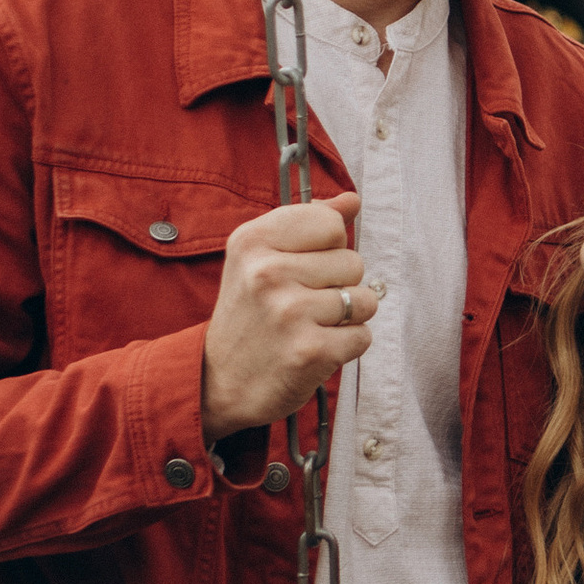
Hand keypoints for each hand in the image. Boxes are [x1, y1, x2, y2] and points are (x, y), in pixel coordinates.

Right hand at [200, 198, 375, 437]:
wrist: (218, 384)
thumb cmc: (247, 317)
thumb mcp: (259, 258)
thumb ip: (308, 223)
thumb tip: (352, 199)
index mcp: (253, 241)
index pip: (331, 223)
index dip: (327, 247)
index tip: (304, 267)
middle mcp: (268, 272)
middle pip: (353, 261)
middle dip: (339, 285)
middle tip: (303, 304)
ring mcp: (289, 312)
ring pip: (364, 299)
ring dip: (347, 317)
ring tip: (311, 326)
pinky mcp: (310, 350)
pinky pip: (363, 336)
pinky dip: (346, 346)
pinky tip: (315, 348)